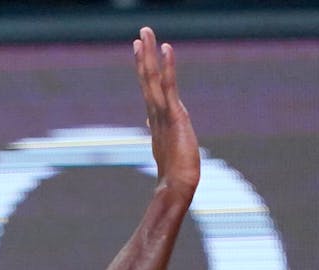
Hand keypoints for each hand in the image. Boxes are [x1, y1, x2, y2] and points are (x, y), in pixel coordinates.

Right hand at [134, 27, 199, 199]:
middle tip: (141, 34)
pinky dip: (167, 66)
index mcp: (157, 120)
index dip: (144, 70)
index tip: (141, 52)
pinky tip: (166, 49)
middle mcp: (156, 113)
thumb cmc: (176, 174)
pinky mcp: (173, 115)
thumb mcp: (168, 148)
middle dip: (144, 56)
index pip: (149, 90)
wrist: (177, 187)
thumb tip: (150, 122)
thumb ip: (161, 132)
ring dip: (149, 54)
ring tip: (146, 33)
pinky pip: (168, 86)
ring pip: (153, 79)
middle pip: (147, 79)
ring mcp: (163, 113)